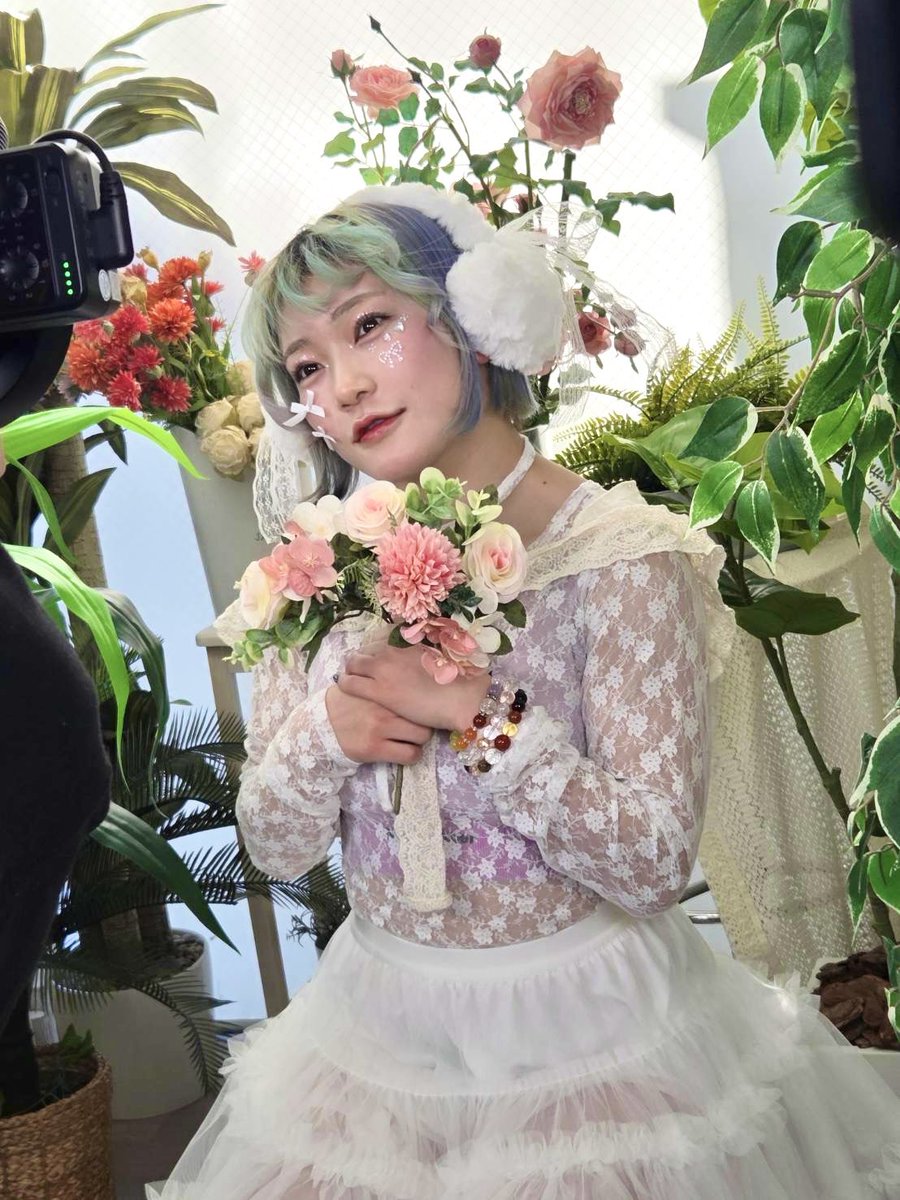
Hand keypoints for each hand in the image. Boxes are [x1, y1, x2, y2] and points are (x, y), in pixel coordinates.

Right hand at [325, 685, 431, 765]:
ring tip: (413, 738)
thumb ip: (381, 679)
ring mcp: (380, 729)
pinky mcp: (375, 749)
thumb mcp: (362, 683)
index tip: (421, 705)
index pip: (416, 691)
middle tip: (420, 723)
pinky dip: (413, 754)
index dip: (423, 699)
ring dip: (420, 739)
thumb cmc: (346, 703)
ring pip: (422, 736)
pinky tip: (407, 751)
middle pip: (423, 713)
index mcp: (380, 688)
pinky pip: (410, 755)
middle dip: (425, 720)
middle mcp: (382, 707)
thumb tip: (406, 669)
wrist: (320, 725)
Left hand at [337, 640, 490, 731]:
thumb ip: (426, 649)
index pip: (380, 638)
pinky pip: (350, 683)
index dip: (374, 648)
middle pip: (365, 650)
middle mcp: (393, 651)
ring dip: (350, 669)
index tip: (373, 656)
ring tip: (350, 676)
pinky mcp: (378, 691)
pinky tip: (345, 687)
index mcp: (407, 641)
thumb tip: (419, 652)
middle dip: (359, 658)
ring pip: (353, 664)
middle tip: (357, 667)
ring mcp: (383, 670)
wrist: (462, 699)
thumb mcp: (442, 653)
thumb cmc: (459, 679)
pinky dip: (345, 683)